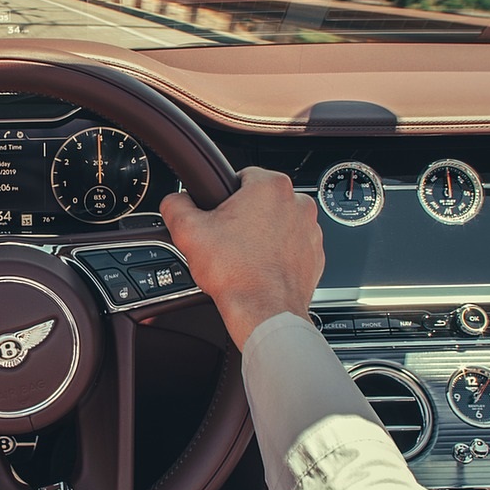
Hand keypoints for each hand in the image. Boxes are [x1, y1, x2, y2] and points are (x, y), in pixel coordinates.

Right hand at [160, 167, 324, 349]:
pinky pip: (292, 246)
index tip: (218, 216)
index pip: (242, 176)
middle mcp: (298, 203)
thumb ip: (176, 205)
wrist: (264, 312)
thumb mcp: (188, 232)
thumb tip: (175, 200)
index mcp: (271, 186)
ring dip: (263, 235)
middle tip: (227, 240)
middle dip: (244, 217)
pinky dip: (278, 254)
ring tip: (244, 256)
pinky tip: (260, 268)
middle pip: (261, 201)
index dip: (224, 197)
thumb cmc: (236, 273)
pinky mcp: (315, 254)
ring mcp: (311, 230)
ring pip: (278, 223)